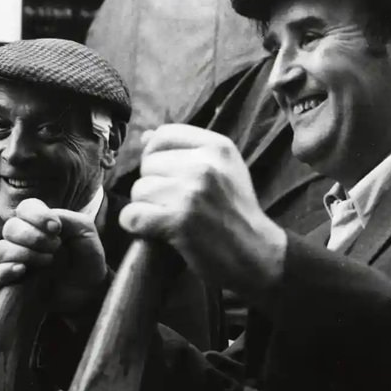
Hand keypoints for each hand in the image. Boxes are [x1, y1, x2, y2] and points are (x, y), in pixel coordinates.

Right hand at [0, 198, 108, 310]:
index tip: (55, 228)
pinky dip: (5, 270)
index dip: (36, 215)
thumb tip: (48, 219)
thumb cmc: (88, 257)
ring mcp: (16, 259)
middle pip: (11, 228)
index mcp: (40, 222)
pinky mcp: (12, 281)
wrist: (90, 290)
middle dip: (33, 237)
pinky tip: (22, 271)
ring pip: (1, 249)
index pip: (25, 208)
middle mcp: (24, 238)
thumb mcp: (85, 231)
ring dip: (24, 254)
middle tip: (55, 247)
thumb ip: (67, 218)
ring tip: (48, 262)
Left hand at [120, 124, 285, 294]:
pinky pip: (133, 215)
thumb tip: (144, 136)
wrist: (257, 255)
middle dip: (153, 185)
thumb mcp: (225, 170)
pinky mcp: (179, 221)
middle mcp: (205, 165)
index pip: (164, 135)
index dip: (155, 155)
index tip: (166, 175)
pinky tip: (153, 230)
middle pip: (148, 165)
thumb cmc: (237, 213)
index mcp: (218, 147)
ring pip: (138, 190)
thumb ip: (186, 151)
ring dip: (145, 207)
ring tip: (167, 218)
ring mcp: (192, 193)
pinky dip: (136, 225)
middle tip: (172, 204)